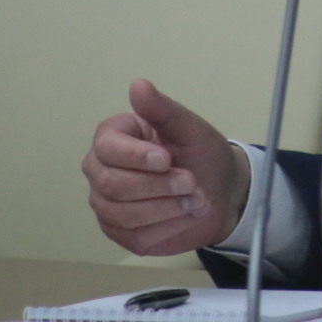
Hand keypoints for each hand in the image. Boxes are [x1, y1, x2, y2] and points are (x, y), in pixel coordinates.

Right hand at [83, 79, 250, 255]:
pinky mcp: (120, 232)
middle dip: (158, 186)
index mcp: (112, 137)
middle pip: (111, 185)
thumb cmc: (201, 154)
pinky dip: (168, 227)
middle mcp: (100, 170)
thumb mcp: (189, 128)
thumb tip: (138, 85)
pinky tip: (186, 215)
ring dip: (166, 208)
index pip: (107, 149)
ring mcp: (106, 204)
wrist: (220, 192)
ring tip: (197, 199)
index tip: (167, 158)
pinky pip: (135, 236)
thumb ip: (163, 109)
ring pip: (122, 214)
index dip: (137, 157)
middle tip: (192, 182)